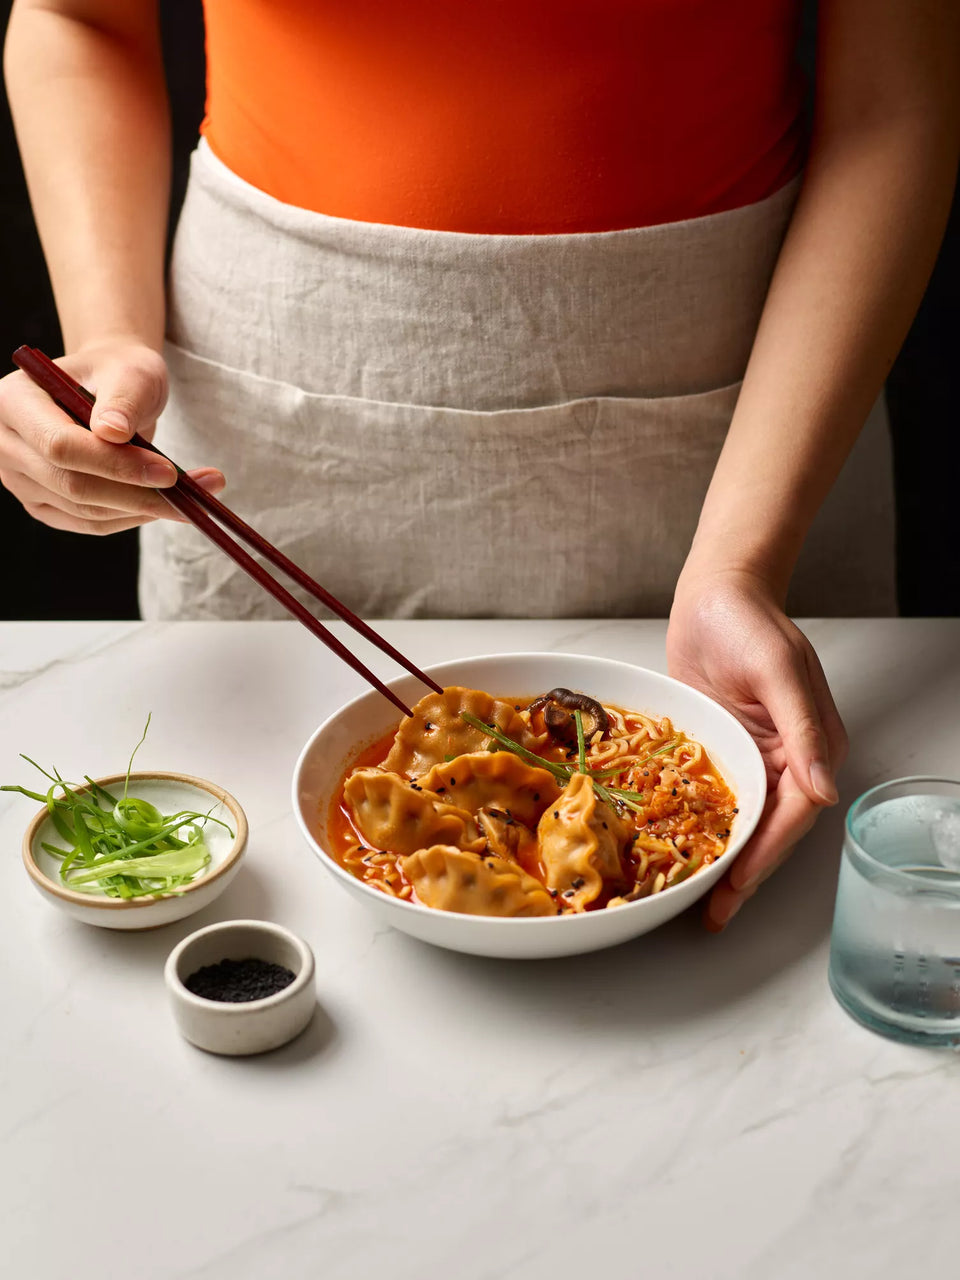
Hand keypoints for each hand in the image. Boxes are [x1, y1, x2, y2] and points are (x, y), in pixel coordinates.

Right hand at [0, 337, 223, 534]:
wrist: (109, 388)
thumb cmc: (118, 371)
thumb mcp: (129, 369)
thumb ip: (122, 398)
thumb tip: (113, 433)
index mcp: (14, 401)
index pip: (60, 445)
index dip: (115, 465)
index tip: (170, 472)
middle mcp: (5, 444)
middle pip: (71, 485)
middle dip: (138, 494)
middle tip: (197, 494)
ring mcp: (20, 480)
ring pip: (85, 512)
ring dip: (145, 510)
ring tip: (199, 496)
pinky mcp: (44, 505)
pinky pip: (91, 524)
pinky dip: (134, 517)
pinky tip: (169, 505)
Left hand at [666, 567, 847, 930]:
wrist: (715, 592)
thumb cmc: (749, 622)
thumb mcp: (778, 670)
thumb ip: (802, 729)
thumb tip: (823, 790)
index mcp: (812, 745)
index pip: (792, 815)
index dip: (765, 854)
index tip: (738, 886)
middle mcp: (786, 758)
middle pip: (768, 828)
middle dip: (744, 872)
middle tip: (714, 913)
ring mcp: (752, 755)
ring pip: (742, 820)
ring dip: (723, 859)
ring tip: (698, 899)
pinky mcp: (721, 748)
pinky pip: (714, 796)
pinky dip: (702, 825)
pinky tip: (681, 850)